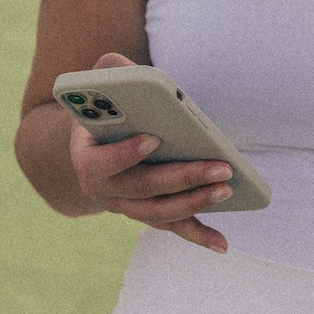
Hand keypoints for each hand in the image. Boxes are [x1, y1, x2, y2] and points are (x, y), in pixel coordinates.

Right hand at [68, 53, 231, 253]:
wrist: (94, 145)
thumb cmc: (103, 108)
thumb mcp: (98, 85)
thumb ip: (109, 72)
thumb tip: (126, 70)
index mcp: (86, 157)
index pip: (102, 162)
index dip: (126, 154)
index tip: (153, 138)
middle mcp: (104, 190)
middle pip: (143, 190)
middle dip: (183, 179)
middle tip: (220, 167)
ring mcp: (126, 207)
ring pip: (160, 213)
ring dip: (195, 203)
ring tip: (227, 188)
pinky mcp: (148, 214)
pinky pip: (173, 228)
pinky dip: (198, 236)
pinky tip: (223, 243)